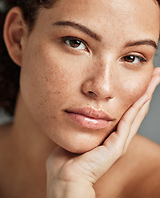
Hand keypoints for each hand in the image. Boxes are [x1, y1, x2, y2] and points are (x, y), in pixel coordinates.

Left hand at [46, 67, 159, 197]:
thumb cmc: (66, 158)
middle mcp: (118, 137)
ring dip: (146, 95)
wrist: (64, 176)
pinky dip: (136, 107)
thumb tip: (78, 112)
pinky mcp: (116, 147)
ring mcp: (119, 142)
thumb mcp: (77, 133)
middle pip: (136, 110)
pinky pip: (128, 122)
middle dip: (145, 91)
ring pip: (136, 113)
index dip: (135, 96)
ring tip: (155, 79)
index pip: (127, 111)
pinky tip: (144, 95)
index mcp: (110, 134)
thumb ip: (82, 123)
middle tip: (155, 75)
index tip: (141, 81)